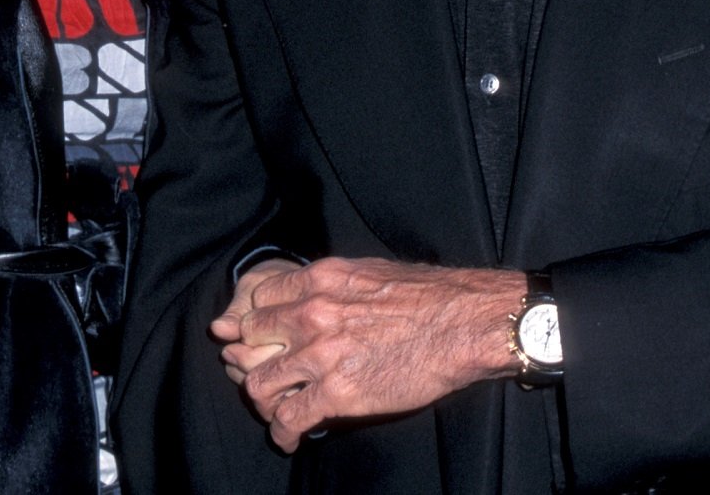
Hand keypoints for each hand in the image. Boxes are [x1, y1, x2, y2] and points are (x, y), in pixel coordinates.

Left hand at [217, 256, 523, 452]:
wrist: (459, 323)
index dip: (255, 320)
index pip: (259, 299)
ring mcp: (321, 355)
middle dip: (250, 357)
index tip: (257, 335)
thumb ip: (328, 284)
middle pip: (251, 339)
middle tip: (258, 372)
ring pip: (260, 382)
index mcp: (318, 280)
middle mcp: (311, 314)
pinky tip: (287, 438)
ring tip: (272, 409)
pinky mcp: (337, 393)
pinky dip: (282, 432)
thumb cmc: (423, 295)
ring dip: (261, 399)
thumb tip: (308, 292)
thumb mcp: (364, 271)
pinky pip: (289, 417)